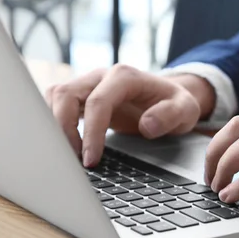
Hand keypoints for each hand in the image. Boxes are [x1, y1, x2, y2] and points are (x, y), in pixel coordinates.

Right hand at [46, 64, 214, 166]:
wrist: (167, 97)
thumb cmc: (174, 103)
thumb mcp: (185, 109)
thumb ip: (170, 115)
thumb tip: (147, 125)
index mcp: (125, 77)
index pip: (98, 101)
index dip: (91, 132)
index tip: (91, 160)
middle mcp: (102, 76)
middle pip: (65, 94)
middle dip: (62, 129)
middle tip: (72, 161)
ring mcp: (88, 84)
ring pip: (55, 96)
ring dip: (53, 125)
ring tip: (65, 156)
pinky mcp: (81, 96)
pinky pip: (56, 104)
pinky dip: (52, 123)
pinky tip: (62, 147)